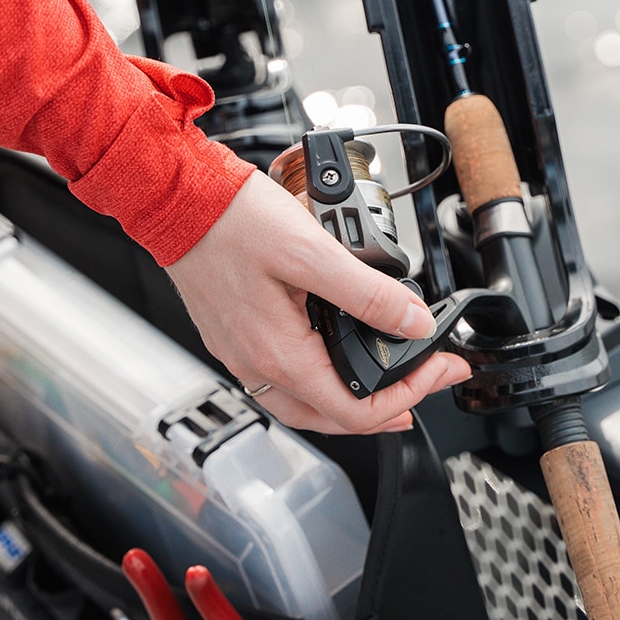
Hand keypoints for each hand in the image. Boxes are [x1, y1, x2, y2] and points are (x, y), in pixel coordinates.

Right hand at [166, 172, 470, 433]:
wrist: (177, 200)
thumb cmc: (231, 221)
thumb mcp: (311, 251)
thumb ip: (368, 292)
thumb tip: (414, 323)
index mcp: (280, 355)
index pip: (356, 411)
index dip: (410, 395)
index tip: (442, 369)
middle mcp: (257, 365)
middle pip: (333, 419)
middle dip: (391, 406)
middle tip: (429, 380)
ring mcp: (243, 354)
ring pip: (307, 406)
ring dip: (353, 404)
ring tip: (391, 387)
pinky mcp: (236, 336)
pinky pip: (284, 381)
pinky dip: (322, 383)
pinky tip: (335, 361)